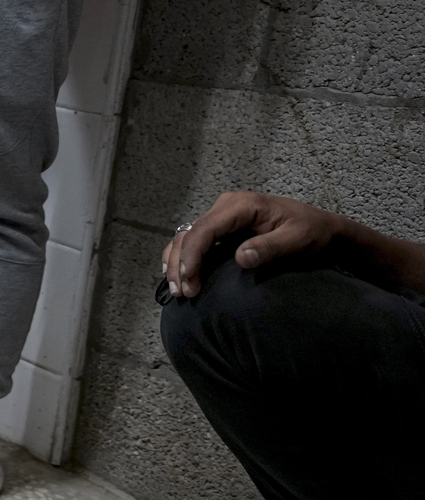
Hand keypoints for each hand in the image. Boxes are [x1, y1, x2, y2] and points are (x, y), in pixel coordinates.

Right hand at [162, 192, 340, 298]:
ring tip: (178, 290)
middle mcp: (225, 207)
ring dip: (177, 263)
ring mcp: (220, 217)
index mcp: (241, 205)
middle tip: (184, 294)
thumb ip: (270, 247)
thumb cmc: (311, 232)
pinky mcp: (220, 228)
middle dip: (181, 264)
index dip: (192, 256)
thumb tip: (241, 258)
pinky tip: (178, 276)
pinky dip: (182, 258)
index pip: (204, 229)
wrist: (321, 228)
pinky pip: (193, 240)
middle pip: (189, 234)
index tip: (190, 281)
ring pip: (185, 237)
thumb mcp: (297, 239)